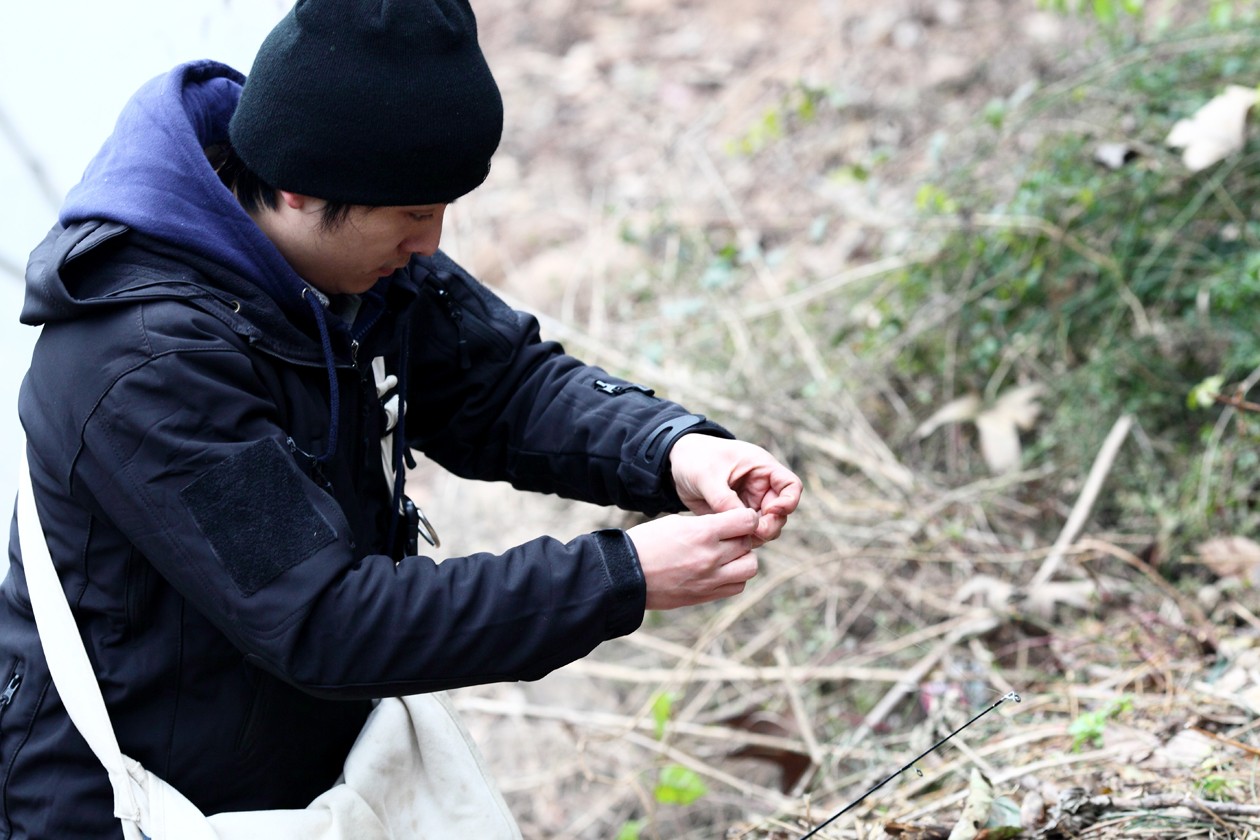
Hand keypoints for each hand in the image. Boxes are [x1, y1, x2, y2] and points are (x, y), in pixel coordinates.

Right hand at [627, 508, 760, 609]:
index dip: (747, 517)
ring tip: (727, 555)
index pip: (747, 521)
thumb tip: (729, 525)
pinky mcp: (705, 595)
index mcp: (703, 532)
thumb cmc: (647, 543)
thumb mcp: (676, 522)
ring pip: (750, 567)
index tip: (740, 518)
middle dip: (742, 537)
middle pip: (749, 544)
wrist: (625, 575)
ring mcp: (710, 579)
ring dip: (743, 559)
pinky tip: (720, 570)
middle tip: (729, 536)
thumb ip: (706, 524)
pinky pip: (737, 587)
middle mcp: (711, 556)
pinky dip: (734, 577)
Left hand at [668, 434, 801, 544]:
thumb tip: (741, 524)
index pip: (791, 486)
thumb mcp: (708, 476)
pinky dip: (743, 539)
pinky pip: (748, 532)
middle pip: (781, 513)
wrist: (676, 464)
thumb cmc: (696, 459)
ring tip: (738, 538)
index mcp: (762, 469)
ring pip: (766, 526)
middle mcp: (761, 487)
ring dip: (757, 535)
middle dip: (770, 526)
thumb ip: (725, 499)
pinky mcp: (736, 516)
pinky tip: (729, 540)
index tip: (771, 511)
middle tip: (753, 533)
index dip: (788, 502)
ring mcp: (750, 503)